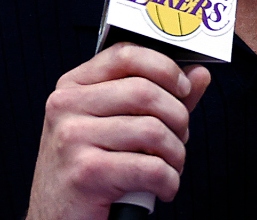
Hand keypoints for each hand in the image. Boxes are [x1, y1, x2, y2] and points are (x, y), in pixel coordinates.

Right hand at [26, 42, 213, 219]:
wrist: (57, 219)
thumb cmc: (88, 171)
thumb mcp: (114, 126)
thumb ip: (158, 98)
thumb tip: (199, 74)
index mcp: (72, 87)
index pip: (125, 54)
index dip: (164, 67)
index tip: (183, 87)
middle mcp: (66, 106)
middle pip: (145, 91)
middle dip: (177, 118)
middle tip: (179, 139)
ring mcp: (72, 138)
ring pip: (152, 130)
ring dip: (176, 155)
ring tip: (170, 168)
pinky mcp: (86, 173)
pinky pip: (151, 168)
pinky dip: (169, 182)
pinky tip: (161, 189)